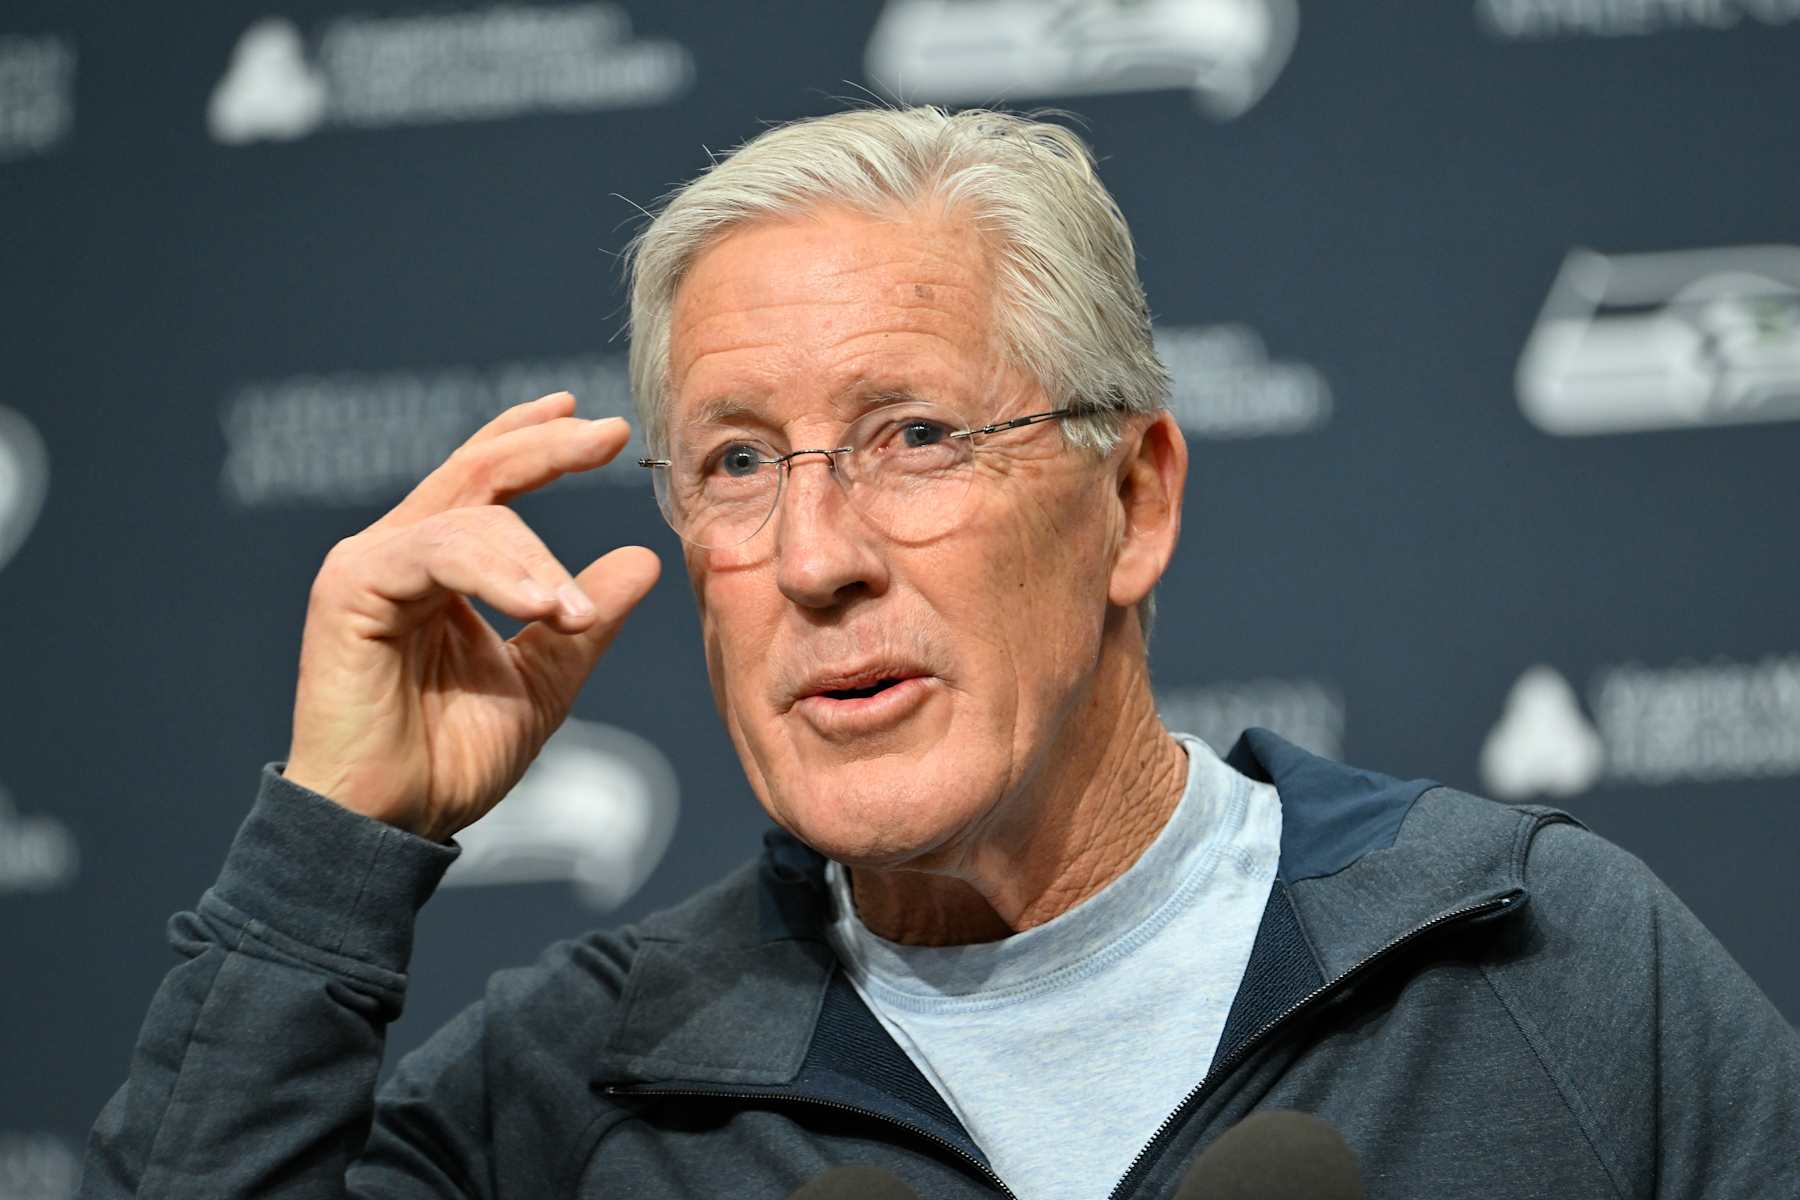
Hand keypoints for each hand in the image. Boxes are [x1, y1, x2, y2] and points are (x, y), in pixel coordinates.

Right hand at [281, 391, 660, 841]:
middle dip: (547, 448)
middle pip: (478, 470)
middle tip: (609, 435)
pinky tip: (545, 605)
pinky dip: (499, 573)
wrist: (393, 822)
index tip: (606, 428)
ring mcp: (369, 564)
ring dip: (537, 560)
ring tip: (577, 612)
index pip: (488, 478)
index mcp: (439, 565)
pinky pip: (436, 552)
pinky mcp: (350, 588)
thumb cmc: (451, 757)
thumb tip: (644, 559)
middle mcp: (400, 551)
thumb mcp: (543, 680)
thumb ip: (588, 623)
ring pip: (470, 519)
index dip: (539, 442)